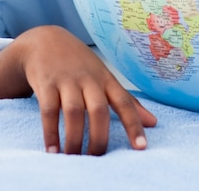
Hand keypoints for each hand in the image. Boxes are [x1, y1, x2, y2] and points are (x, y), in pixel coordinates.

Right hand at [0, 25, 156, 154]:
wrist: (45, 40)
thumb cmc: (80, 63)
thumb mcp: (105, 76)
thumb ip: (126, 100)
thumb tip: (152, 122)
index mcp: (106, 79)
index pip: (124, 102)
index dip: (133, 124)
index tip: (141, 147)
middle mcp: (88, 79)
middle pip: (99, 110)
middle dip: (99, 138)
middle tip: (97, 158)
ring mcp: (67, 80)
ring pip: (74, 112)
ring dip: (74, 138)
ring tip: (73, 158)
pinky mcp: (46, 83)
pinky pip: (49, 110)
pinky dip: (51, 132)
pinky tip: (52, 150)